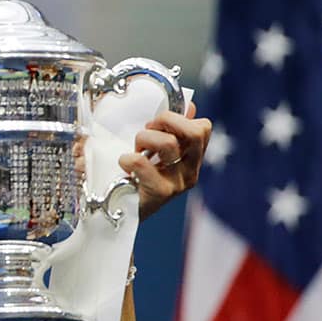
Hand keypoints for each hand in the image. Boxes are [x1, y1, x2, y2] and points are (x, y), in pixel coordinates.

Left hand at [118, 102, 210, 219]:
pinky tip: (124, 164)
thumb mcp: (156, 151)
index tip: (159, 125)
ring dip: (143, 138)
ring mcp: (178, 183)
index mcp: (192, 159)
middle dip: (166, 121)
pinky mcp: (160, 193)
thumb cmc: (134, 177)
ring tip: (134, 150)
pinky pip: (142, 162)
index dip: (179, 118)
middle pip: (195, 131)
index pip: (203, 127)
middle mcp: (190, 171)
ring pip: (168, 143)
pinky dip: (127, 158)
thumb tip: (189, 106)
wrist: (118, 214)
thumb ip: (172, 130)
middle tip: (147, 131)